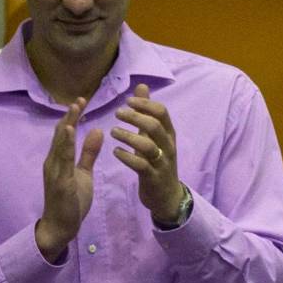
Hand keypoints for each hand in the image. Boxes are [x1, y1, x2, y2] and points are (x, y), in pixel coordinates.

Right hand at [36, 98, 102, 261]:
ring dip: (66, 126)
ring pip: (59, 144)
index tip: (82, 100)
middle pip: (61, 134)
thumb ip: (88, 153)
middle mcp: (54, 161)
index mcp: (60, 159)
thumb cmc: (72, 199)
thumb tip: (96, 131)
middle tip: (80, 98)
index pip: (66, 133)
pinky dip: (65, 146)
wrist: (62, 225)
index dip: (73, 116)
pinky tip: (70, 133)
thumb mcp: (83, 173)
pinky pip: (62, 161)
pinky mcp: (60, 181)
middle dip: (70, 116)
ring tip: (74, 109)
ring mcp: (55, 171)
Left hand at [111, 83, 185, 220]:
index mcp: (169, 134)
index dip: (145, 104)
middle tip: (117, 114)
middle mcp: (168, 147)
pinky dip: (126, 157)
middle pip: (155, 126)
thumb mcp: (155, 136)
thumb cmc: (157, 162)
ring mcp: (162, 163)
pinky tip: (116, 152)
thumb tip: (142, 86)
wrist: (166, 196)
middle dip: (135, 117)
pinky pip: (140, 165)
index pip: (162, 112)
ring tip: (113, 132)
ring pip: (147, 145)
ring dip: (128, 136)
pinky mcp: (153, 178)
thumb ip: (148, 113)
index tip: (127, 102)